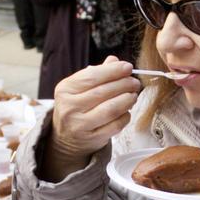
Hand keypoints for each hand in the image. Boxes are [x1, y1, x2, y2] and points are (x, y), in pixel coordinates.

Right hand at [42, 57, 139, 177]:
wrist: (66, 138)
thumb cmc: (76, 108)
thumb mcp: (79, 88)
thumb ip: (97, 74)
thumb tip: (115, 61)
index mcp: (65, 89)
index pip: (92, 76)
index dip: (113, 71)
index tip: (127, 67)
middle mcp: (69, 107)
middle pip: (103, 92)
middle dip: (124, 84)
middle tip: (134, 82)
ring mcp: (80, 124)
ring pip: (111, 109)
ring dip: (127, 100)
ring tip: (133, 95)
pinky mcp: (92, 138)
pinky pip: (115, 125)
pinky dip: (125, 116)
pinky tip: (127, 111)